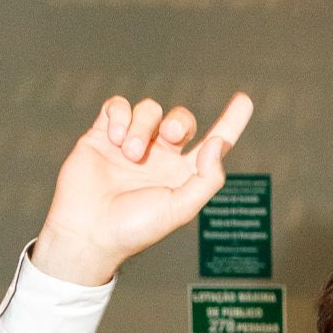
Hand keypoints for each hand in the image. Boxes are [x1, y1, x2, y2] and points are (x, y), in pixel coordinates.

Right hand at [33, 90, 253, 286]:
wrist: (87, 231)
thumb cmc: (135, 228)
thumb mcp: (181, 210)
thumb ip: (207, 179)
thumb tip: (218, 143)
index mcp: (182, 175)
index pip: (213, 143)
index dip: (230, 122)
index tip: (245, 101)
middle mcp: (160, 157)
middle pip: (181, 119)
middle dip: (179, 122)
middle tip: (169, 137)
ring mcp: (131, 143)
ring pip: (149, 110)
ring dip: (143, 127)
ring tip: (130, 154)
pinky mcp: (103, 134)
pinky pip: (118, 106)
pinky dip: (120, 115)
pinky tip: (114, 138)